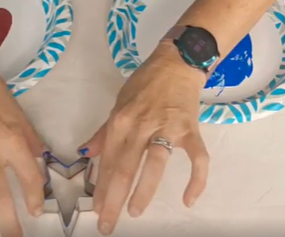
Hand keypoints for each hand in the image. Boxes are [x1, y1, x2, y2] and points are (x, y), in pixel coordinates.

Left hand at [79, 43, 209, 234]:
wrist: (176, 64)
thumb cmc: (145, 83)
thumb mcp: (119, 102)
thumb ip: (104, 131)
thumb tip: (86, 153)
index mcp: (121, 120)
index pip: (108, 160)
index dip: (101, 187)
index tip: (96, 209)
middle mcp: (141, 125)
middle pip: (125, 167)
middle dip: (114, 199)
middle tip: (108, 225)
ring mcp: (167, 128)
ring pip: (154, 165)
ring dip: (143, 191)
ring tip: (134, 212)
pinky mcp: (190, 130)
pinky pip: (197, 158)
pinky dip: (196, 180)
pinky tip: (188, 199)